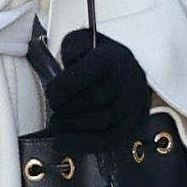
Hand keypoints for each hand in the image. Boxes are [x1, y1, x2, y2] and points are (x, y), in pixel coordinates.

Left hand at [41, 28, 151, 152]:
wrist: (130, 71)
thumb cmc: (103, 59)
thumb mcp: (85, 41)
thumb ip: (71, 48)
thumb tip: (67, 67)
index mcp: (112, 58)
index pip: (79, 77)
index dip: (58, 90)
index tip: (51, 93)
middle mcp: (128, 80)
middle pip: (88, 102)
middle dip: (64, 109)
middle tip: (55, 110)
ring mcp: (134, 104)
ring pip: (96, 123)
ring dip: (70, 127)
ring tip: (57, 124)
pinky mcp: (134, 123)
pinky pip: (106, 140)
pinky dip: (81, 144)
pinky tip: (63, 142)